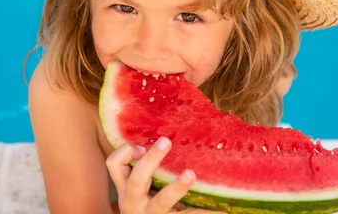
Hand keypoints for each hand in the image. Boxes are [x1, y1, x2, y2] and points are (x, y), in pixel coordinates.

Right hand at [106, 136, 225, 212]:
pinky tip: (223, 209)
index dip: (125, 153)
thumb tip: (167, 131)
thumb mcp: (139, 187)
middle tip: (166, 141)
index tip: (142, 146)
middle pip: (137, 178)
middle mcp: (133, 201)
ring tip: (190, 175)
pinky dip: (206, 212)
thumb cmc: (145, 203)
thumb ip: (145, 165)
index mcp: (125, 187)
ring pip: (161, 201)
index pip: (114, 164)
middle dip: (151, 160)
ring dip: (176, 188)